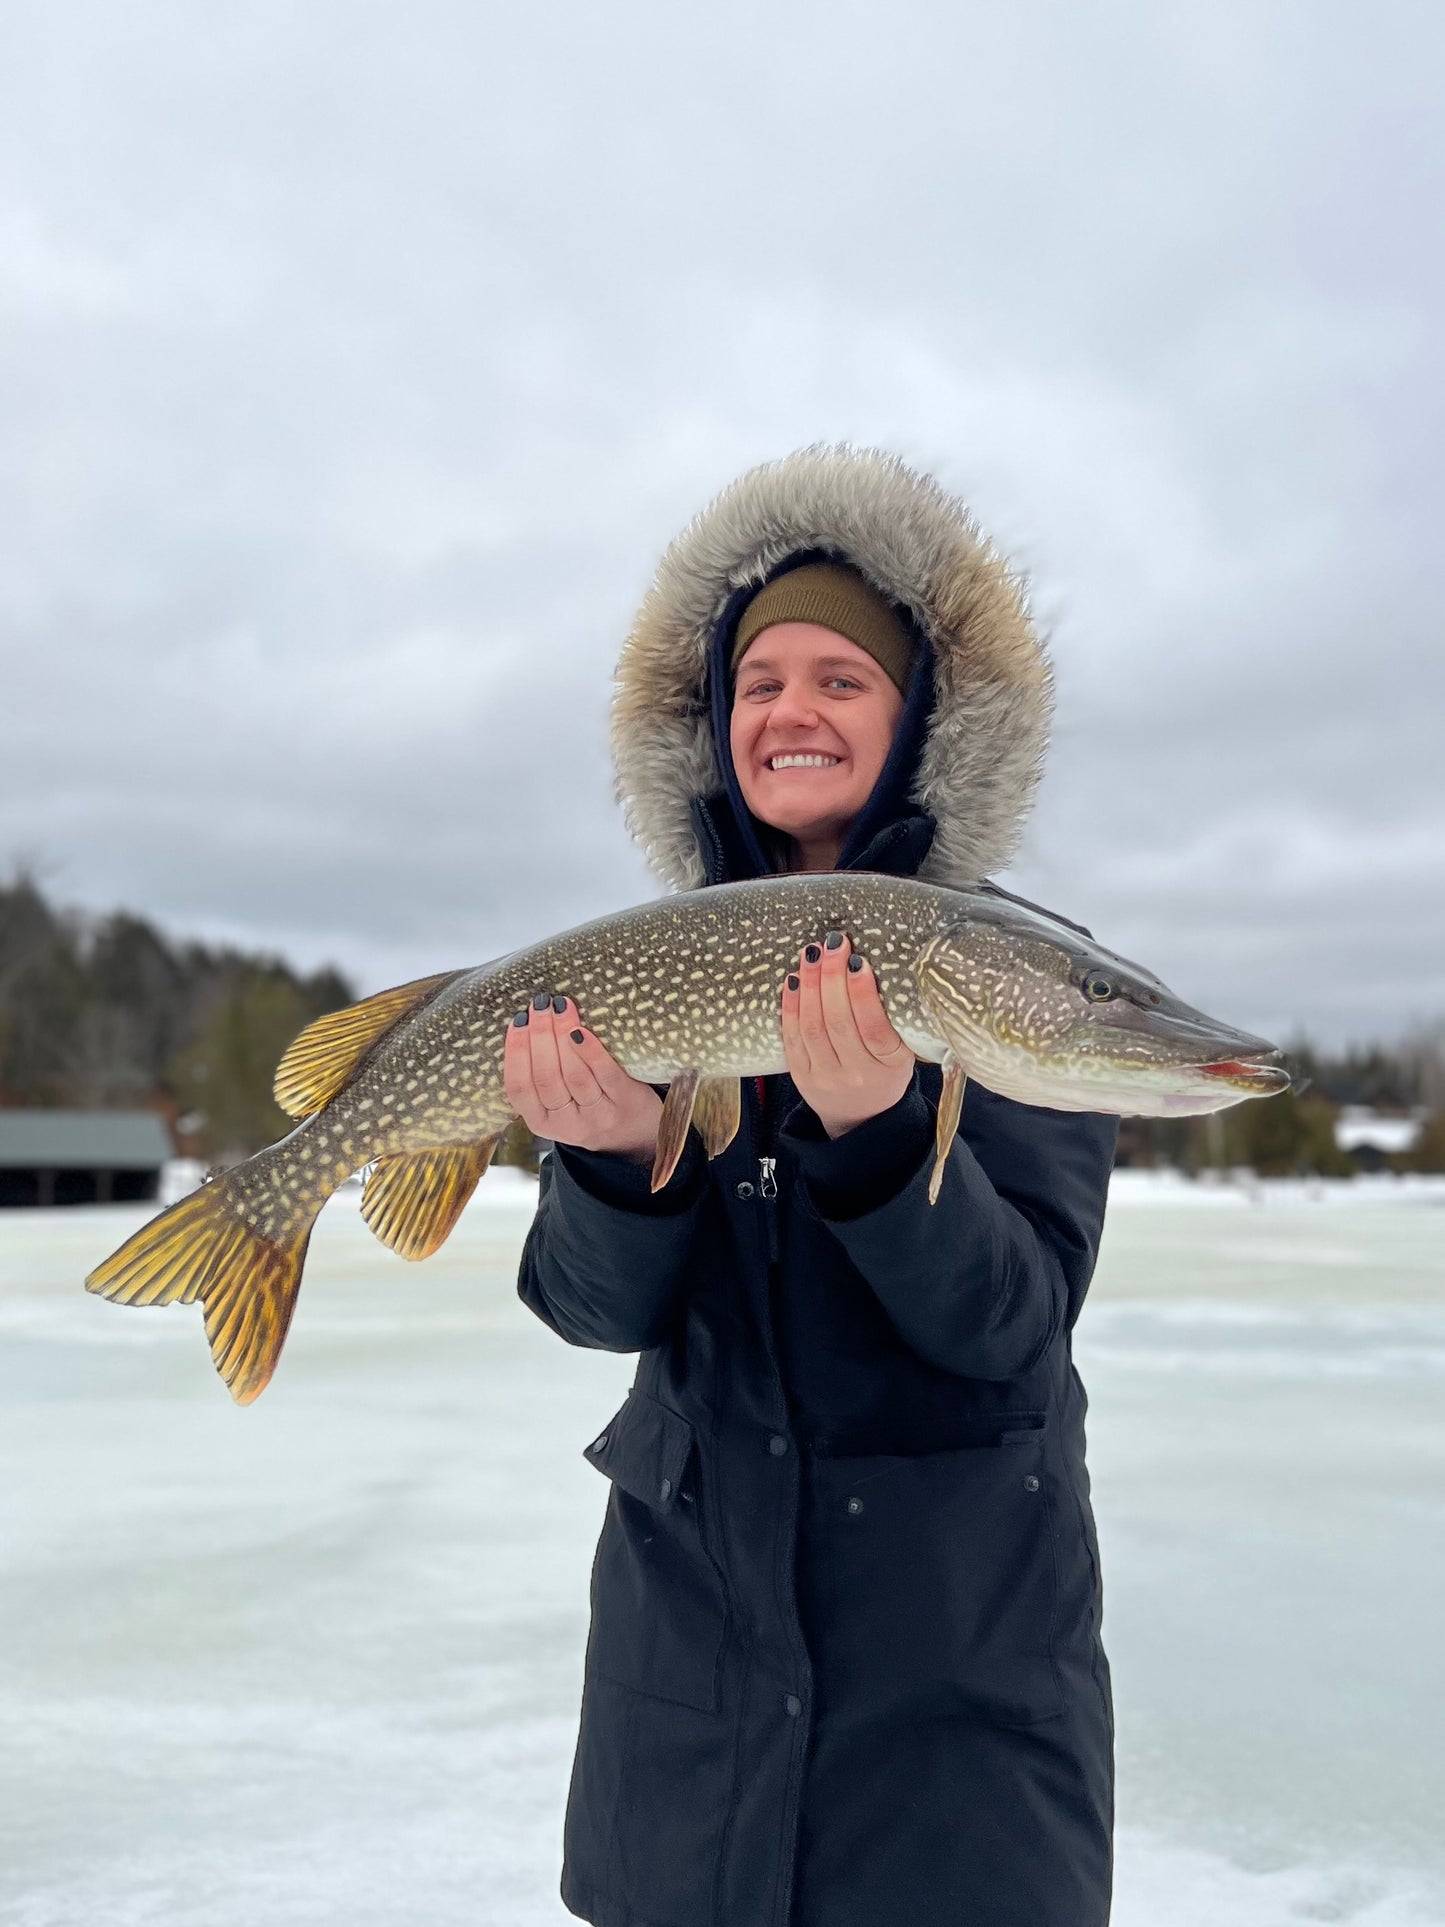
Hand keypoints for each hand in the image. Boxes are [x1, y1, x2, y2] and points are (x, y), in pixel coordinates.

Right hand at [503, 995, 662, 1163]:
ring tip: (560, 1007)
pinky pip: (605, 1074)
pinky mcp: (624, 1103)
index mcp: (541, 1122)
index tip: (518, 1021)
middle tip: (540, 1004)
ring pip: (573, 1075)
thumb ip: (540, 1075)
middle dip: (540, 1036)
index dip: (516, 1052)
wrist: (636, 1132)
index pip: (519, 1087)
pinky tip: (581, 1029)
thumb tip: (527, 1022)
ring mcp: (597, 1116)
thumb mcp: (558, 1104)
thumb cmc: (589, 1105)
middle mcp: (567, 1125)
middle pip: (546, 1078)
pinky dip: (590, 1051)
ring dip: (562, 1035)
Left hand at [782, 931, 914, 1138]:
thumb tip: (866, 962)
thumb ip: (891, 1016)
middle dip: (833, 978)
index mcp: (890, 1066)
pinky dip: (790, 1006)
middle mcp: (856, 1075)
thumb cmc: (885, 1070)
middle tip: (833, 943)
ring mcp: (825, 1078)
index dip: (863, 994)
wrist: (863, 1117)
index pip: (874, 1028)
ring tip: (812, 954)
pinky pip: (792, 1038)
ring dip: (810, 985)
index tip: (858, 960)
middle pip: (838, 1023)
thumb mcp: (902, 1050)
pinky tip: (794, 980)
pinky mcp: (802, 1077)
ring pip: (812, 1028)